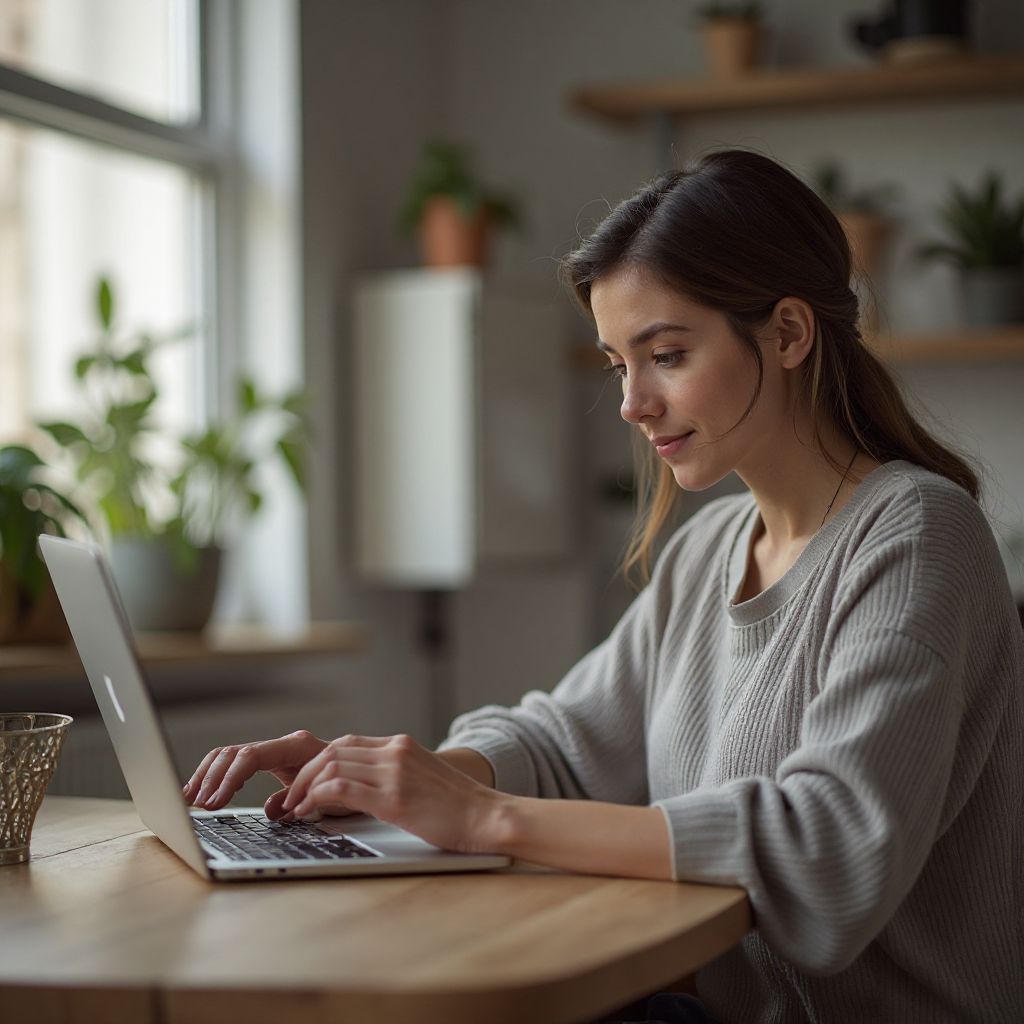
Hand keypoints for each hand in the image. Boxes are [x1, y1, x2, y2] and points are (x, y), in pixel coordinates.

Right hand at [181, 729, 358, 820]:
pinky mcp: (271, 760)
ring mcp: (276, 750)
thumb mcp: (328, 796)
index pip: (251, 756)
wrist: (363, 774)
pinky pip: (237, 763)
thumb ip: (299, 800)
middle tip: (197, 804)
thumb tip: (273, 812)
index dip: (229, 779)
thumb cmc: (348, 784)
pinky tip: (207, 794)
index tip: (215, 803)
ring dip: (209, 776)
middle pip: (234, 753)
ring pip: (230, 755)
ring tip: (192, 799)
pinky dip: (218, 776)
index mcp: (297, 746)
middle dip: (212, 778)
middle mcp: (284, 744)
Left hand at [280, 733, 507, 853]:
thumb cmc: (459, 808)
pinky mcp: (394, 797)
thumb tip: (359, 789)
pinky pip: (340, 788)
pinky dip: (316, 799)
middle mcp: (395, 751)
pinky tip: (309, 812)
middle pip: (333, 752)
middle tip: (290, 799)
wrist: (488, 817)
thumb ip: (393, 775)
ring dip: (305, 787)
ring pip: (331, 766)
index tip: (304, 786)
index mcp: (401, 745)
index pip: (346, 744)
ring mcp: (394, 772)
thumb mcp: (422, 779)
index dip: (317, 764)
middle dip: (304, 775)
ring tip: (295, 808)